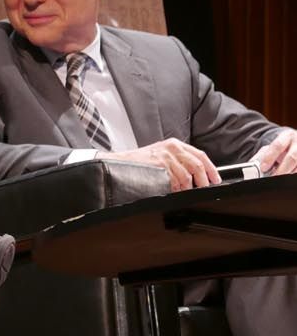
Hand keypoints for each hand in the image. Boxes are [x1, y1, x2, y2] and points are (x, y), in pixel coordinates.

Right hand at [97, 138, 218, 191]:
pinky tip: (172, 190)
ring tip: (181, 191)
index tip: (215, 179)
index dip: (211, 169)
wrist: (121, 163)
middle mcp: (172, 148)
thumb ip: (179, 160)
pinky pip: (175, 181)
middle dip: (203, 181)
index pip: (200, 155)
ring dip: (186, 188)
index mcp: (174, 144)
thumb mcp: (162, 155)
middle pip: (197, 165)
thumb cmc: (141, 162)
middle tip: (203, 189)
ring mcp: (165, 156)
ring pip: (187, 176)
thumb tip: (197, 175)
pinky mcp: (159, 165)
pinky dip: (176, 189)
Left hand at [251, 128, 296, 175]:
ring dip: (288, 172)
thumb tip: (255, 165)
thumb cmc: (282, 145)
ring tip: (278, 176)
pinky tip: (286, 174)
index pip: (277, 146)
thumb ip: (265, 154)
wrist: (295, 141)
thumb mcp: (273, 146)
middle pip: (291, 157)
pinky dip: (292, 173)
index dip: (270, 158)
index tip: (263, 168)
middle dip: (281, 169)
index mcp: (287, 136)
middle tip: (273, 177)